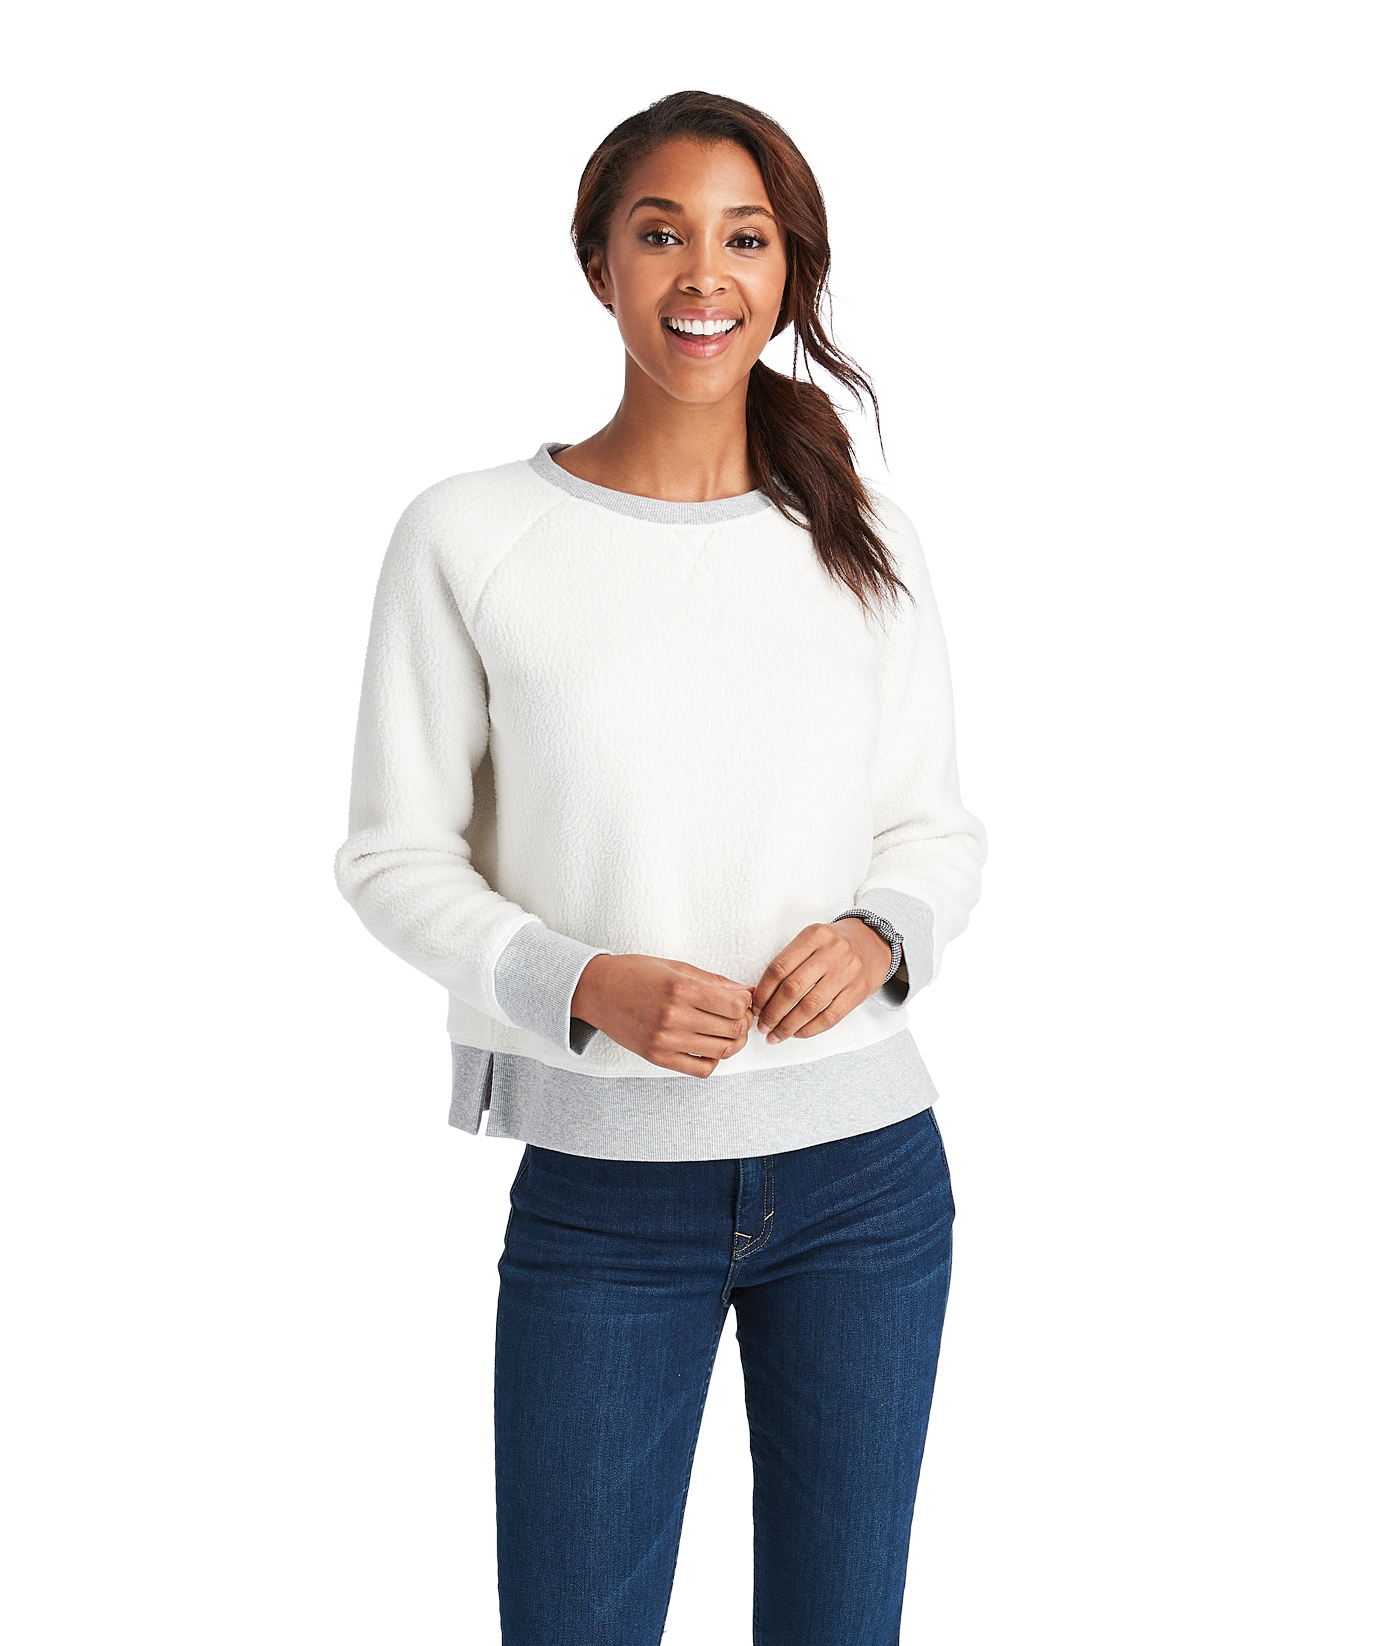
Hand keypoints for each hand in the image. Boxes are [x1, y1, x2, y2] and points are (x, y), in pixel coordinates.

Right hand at [571, 955, 755, 1076]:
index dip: (746, 1003)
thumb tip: (745, 991)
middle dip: (744, 1022)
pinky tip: (709, 1046)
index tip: (742, 999)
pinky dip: (714, 1060)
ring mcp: (665, 1041)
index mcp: (680, 989)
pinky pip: (700, 1069)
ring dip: (734, 1042)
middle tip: (741, 1015)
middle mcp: (673, 1017)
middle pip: (732, 1029)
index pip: (734, 1005)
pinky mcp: (657, 1058)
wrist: (596, 991)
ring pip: (721, 1051)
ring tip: (729, 1031)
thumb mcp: (675, 967)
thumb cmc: (634, 973)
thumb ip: (713, 981)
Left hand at [751, 919, 891, 1044]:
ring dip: (788, 1026)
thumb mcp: (813, 939)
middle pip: (792, 989)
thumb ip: (790, 961)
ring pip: (810, 1006)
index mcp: (814, 936)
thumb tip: (763, 997)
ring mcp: (847, 972)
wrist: (873, 942)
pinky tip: (798, 1033)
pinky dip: (810, 1029)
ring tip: (776, 1035)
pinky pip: (830, 1016)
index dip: (763, 992)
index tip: (755, 1007)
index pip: (779, 968)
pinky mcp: (859, 991)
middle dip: (772, 1013)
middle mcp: (831, 952)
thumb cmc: (835, 944)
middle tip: (762, 1026)